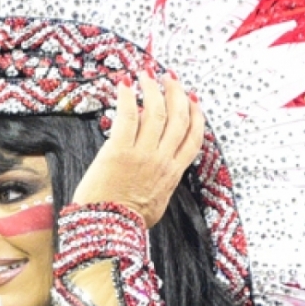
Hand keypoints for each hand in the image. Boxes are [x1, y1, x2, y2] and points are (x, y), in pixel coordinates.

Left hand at [73, 71, 205, 226]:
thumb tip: (160, 161)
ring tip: (147, 74)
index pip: (194, 138)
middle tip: (171, 78)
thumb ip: (162, 179)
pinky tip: (125, 85)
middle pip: (179, 119)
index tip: (193, 99)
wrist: (108, 230)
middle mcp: (162, 160)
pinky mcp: (119, 151)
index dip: (196, 114)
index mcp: (173, 173)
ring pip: (156, 112)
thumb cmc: (128, 221)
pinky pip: (128, 116)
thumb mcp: (156, 201)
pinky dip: (128, 97)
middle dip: (177, 94)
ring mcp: (142, 155)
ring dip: (153, 89)